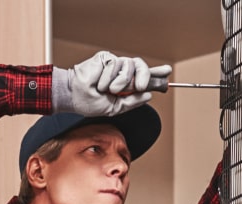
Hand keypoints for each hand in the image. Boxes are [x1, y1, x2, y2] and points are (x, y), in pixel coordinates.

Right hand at [58, 52, 172, 116]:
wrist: (75, 96)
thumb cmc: (90, 103)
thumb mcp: (115, 108)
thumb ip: (132, 101)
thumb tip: (148, 95)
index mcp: (125, 85)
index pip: (143, 76)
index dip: (155, 74)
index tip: (167, 72)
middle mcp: (122, 73)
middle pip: (140, 66)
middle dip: (144, 76)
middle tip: (140, 86)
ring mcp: (114, 65)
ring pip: (129, 66)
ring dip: (120, 82)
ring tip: (109, 89)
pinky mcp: (106, 58)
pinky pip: (115, 65)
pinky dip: (108, 78)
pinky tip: (100, 83)